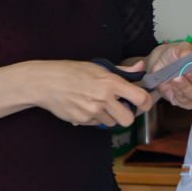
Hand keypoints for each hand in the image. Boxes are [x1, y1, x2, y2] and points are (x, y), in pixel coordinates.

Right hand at [33, 59, 150, 127]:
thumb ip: (122, 70)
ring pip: (111, 123)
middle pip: (128, 120)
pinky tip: (84, 106)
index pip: (140, 98)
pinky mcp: (82, 120)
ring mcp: (92, 111)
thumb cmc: (71, 71)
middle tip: (119, 107)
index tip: (143, 102)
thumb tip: (140, 67)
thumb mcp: (98, 66)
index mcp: (111, 82)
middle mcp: (104, 98)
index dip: (146, 102)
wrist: (45, 82)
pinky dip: (94, 118)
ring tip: (96, 102)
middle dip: (126, 115)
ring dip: (108, 116)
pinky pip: (96, 124)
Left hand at [146, 41, 191, 108]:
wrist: (159, 64)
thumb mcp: (179, 48)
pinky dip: (179, 93)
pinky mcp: (187, 103)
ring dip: (188, 88)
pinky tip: (172, 85)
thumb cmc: (175, 55)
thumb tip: (190, 58)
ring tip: (176, 78)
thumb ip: (186, 52)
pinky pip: (187, 103)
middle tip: (186, 72)